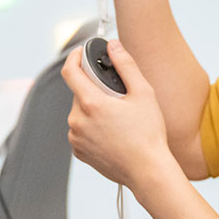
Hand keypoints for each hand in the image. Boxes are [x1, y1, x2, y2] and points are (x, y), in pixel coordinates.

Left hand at [61, 39, 180, 188]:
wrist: (148, 171)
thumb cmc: (148, 137)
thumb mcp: (143, 93)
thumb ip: (125, 65)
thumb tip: (113, 47)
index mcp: (91, 104)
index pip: (70, 71)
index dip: (74, 57)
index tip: (81, 53)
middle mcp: (78, 121)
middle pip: (79, 93)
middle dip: (94, 89)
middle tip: (116, 96)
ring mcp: (76, 138)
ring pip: (80, 112)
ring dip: (93, 108)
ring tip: (117, 118)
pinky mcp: (79, 151)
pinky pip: (81, 130)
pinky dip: (92, 126)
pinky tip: (111, 132)